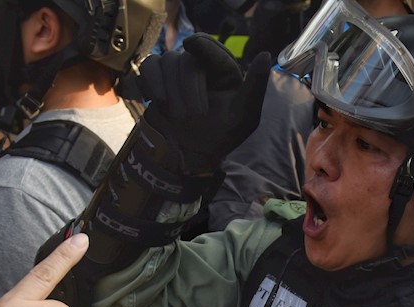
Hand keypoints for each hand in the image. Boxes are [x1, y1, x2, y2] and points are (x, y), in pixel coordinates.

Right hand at [138, 34, 271, 173]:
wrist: (190, 156)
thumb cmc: (221, 137)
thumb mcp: (244, 117)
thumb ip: (255, 86)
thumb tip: (266, 55)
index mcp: (222, 70)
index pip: (209, 47)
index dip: (201, 45)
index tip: (190, 44)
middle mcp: (198, 66)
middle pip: (186, 59)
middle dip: (189, 85)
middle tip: (197, 114)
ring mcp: (175, 72)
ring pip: (165, 62)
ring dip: (171, 91)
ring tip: (180, 117)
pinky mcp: (155, 80)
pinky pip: (147, 69)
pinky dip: (150, 83)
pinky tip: (158, 102)